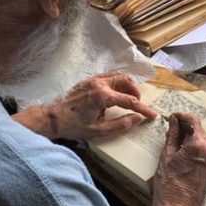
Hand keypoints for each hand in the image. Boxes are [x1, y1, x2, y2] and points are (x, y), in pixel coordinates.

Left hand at [12, 71, 155, 139]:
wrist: (53, 117)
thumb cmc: (74, 125)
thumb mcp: (99, 130)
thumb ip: (120, 124)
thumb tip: (137, 118)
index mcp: (103, 96)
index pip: (130, 100)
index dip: (143, 108)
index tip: (152, 115)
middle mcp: (100, 84)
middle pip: (127, 81)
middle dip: (136, 93)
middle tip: (137, 105)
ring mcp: (94, 79)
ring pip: (119, 75)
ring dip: (128, 85)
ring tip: (128, 98)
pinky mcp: (89, 79)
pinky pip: (109, 76)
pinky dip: (118, 82)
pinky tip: (116, 93)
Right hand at [153, 112, 205, 205]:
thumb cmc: (169, 187)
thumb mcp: (166, 156)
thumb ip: (172, 135)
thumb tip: (174, 121)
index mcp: (199, 146)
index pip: (194, 121)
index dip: (182, 116)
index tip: (173, 117)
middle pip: (200, 131)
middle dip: (186, 127)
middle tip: (171, 128)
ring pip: (202, 142)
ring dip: (190, 138)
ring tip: (174, 142)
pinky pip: (204, 153)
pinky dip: (194, 149)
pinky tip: (182, 154)